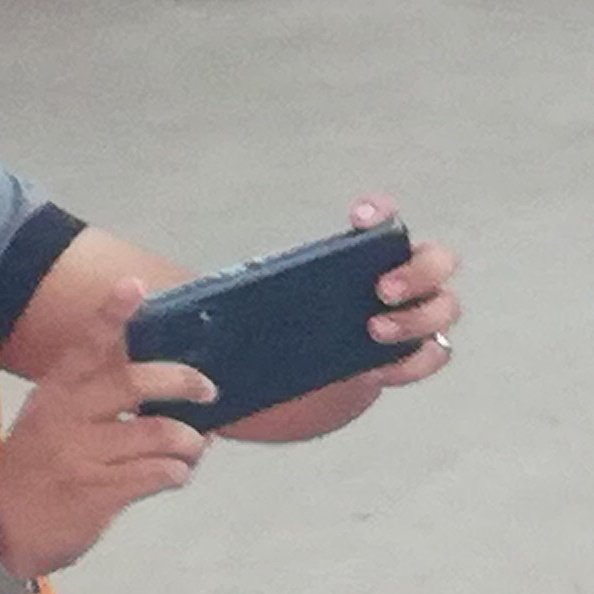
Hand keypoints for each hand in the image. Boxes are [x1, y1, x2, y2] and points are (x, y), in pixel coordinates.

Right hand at [0, 281, 211, 576]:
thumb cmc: (37, 469)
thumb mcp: (53, 422)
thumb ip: (97, 401)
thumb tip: (168, 388)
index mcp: (57, 393)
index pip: (86, 346)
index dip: (111, 315)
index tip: (134, 286)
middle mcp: (68, 416)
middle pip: (135, 383)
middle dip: (183, 382)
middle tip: (208, 391)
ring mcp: (83, 454)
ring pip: (161, 433)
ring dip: (191, 443)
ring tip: (192, 449)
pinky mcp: (99, 492)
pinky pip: (160, 473)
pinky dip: (179, 473)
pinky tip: (174, 476)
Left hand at [218, 196, 461, 444]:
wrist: (284, 381)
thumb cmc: (269, 333)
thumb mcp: (247, 305)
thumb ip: (229, 290)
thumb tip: (146, 278)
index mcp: (361, 256)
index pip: (385, 219)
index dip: (382, 212)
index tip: (357, 219)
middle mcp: (398, 281)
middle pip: (439, 261)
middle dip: (419, 271)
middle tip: (381, 289)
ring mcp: (412, 318)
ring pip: (446, 307)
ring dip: (419, 317)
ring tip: (374, 332)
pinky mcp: (412, 356)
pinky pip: (435, 355)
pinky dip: (414, 361)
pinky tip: (380, 368)